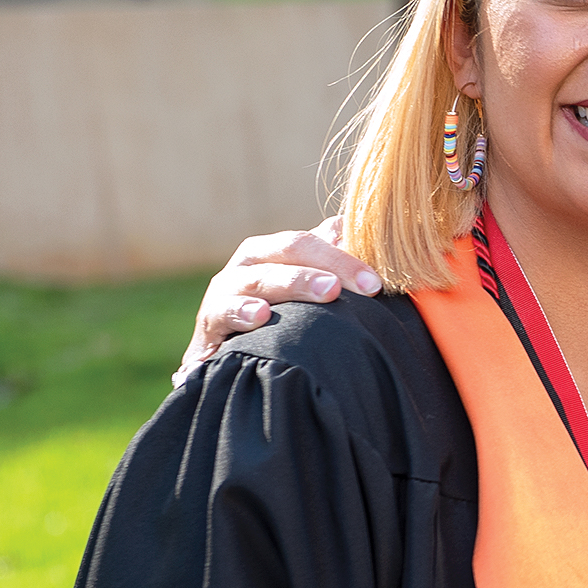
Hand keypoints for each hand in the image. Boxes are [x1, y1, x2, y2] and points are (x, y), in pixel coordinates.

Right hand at [175, 218, 382, 384]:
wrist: (234, 361)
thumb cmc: (280, 319)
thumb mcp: (307, 288)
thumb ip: (332, 259)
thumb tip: (354, 227)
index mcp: (276, 251)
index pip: (314, 240)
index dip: (347, 256)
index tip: (378, 282)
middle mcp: (250, 263)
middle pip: (291, 250)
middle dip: (332, 265)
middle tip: (367, 286)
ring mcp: (227, 290)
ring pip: (261, 277)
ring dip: (295, 282)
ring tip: (328, 291)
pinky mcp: (209, 323)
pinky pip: (223, 313)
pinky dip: (241, 311)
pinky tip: (261, 315)